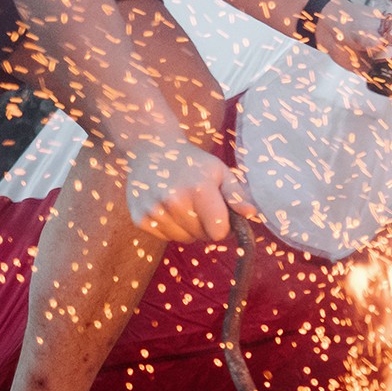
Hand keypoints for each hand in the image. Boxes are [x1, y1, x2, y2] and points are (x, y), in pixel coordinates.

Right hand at [127, 140, 257, 242]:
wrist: (151, 150)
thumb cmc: (192, 162)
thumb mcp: (219, 171)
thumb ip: (236, 194)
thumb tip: (251, 214)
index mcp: (199, 190)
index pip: (218, 231)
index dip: (224, 227)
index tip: (222, 216)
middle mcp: (174, 202)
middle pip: (201, 237)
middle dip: (207, 226)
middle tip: (202, 206)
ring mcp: (154, 212)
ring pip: (184, 239)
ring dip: (189, 229)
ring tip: (185, 205)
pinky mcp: (140, 219)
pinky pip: (165, 237)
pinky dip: (171, 228)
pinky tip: (169, 208)